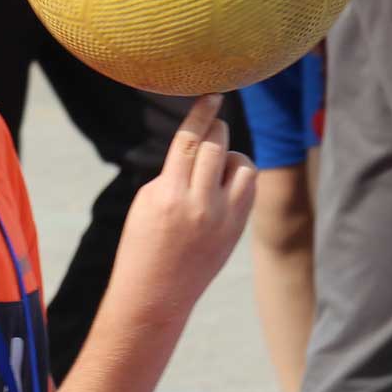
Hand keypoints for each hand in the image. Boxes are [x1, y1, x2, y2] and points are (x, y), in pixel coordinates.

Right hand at [110, 94, 256, 325]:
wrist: (155, 295)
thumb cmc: (143, 245)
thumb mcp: (147, 202)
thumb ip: (174, 173)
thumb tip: (201, 148)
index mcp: (169, 194)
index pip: (190, 141)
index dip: (202, 114)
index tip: (212, 96)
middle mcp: (200, 204)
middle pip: (217, 146)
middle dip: (215, 130)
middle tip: (211, 127)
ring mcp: (223, 218)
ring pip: (241, 165)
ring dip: (230, 156)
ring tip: (215, 167)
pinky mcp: (237, 229)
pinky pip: (249, 188)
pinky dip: (239, 178)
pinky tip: (224, 185)